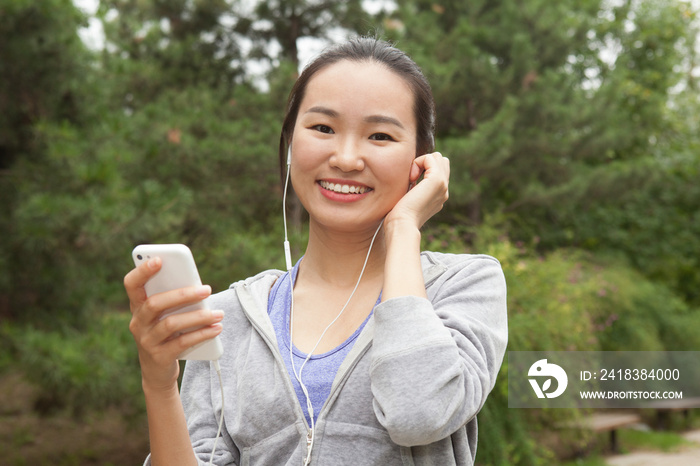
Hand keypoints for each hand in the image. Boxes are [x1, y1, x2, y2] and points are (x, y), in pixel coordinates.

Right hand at [124, 257, 222, 392]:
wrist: (158, 372)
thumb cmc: (167, 335)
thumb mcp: (166, 315)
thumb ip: (175, 301)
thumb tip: (200, 288)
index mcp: (138, 307)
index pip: (132, 285)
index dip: (142, 271)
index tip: (159, 260)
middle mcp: (137, 323)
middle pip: (155, 303)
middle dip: (183, 294)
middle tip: (207, 289)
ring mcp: (146, 341)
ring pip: (171, 324)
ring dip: (198, 317)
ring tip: (219, 314)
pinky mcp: (159, 357)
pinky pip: (182, 343)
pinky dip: (202, 334)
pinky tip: (216, 328)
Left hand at [385, 152, 449, 229]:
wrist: (402, 225)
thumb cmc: (399, 217)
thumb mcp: (408, 200)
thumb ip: (414, 189)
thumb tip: (411, 179)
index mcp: (438, 196)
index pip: (439, 170)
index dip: (424, 168)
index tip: (410, 182)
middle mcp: (444, 191)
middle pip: (441, 161)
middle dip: (425, 162)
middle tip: (411, 178)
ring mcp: (443, 186)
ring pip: (437, 157)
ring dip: (421, 161)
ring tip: (412, 177)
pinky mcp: (437, 180)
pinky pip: (430, 157)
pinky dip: (418, 162)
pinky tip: (411, 177)